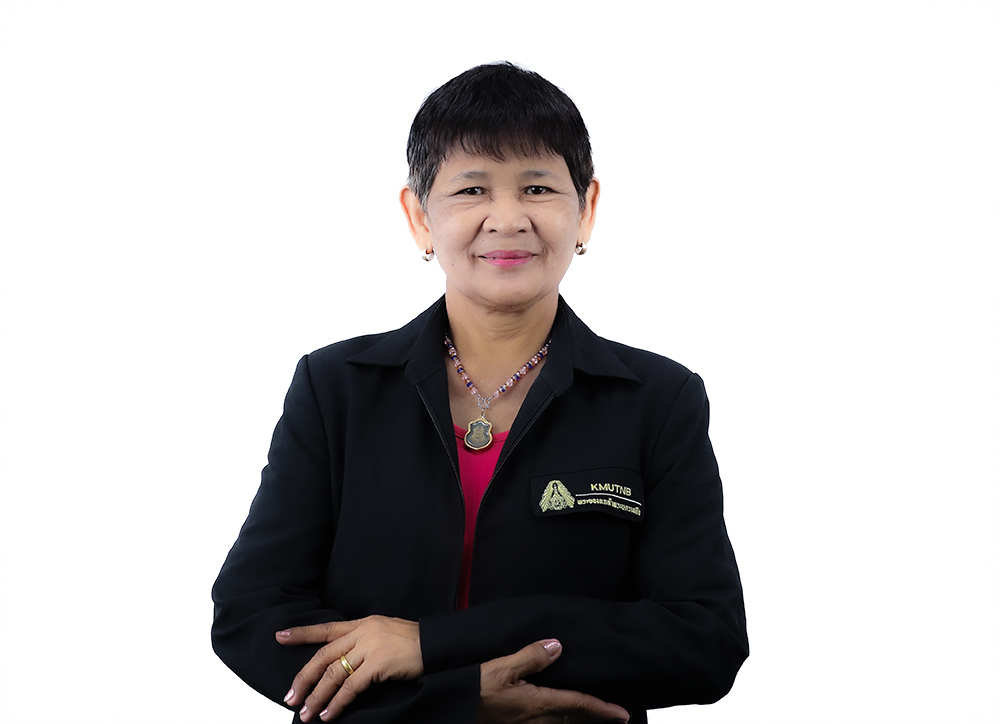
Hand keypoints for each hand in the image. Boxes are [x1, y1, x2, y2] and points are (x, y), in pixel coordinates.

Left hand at [276, 616, 421, 721]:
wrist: (436, 642)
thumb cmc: (412, 640)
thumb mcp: (383, 631)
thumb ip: (362, 640)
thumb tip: (343, 658)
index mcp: (361, 623)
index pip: (326, 628)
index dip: (302, 634)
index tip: (280, 637)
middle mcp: (362, 633)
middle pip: (323, 656)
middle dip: (304, 678)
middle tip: (290, 697)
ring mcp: (370, 648)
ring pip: (333, 674)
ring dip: (317, 696)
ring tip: (307, 713)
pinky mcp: (378, 664)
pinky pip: (351, 687)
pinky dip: (337, 702)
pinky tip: (329, 713)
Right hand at [478, 640, 629, 723]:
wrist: (452, 708)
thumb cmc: (473, 689)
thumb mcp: (501, 668)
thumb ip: (530, 657)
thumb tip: (557, 646)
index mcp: (537, 704)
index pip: (578, 705)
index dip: (603, 709)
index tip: (622, 715)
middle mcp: (535, 719)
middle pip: (573, 719)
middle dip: (595, 717)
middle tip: (615, 716)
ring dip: (577, 720)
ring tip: (592, 714)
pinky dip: (559, 720)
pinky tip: (557, 714)